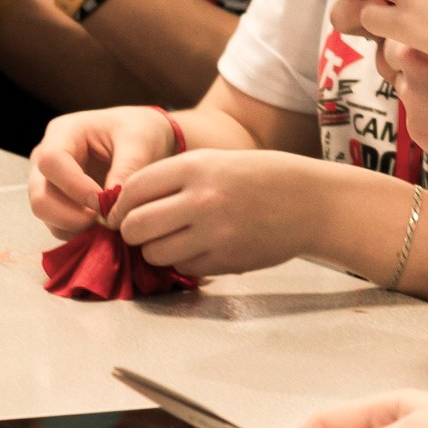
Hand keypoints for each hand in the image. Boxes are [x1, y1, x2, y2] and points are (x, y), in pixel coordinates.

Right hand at [29, 106, 183, 238]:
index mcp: (63, 133)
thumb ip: (127, 170)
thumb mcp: (139, 142)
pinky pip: (58, 226)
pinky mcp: (58, 204)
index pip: (51, 161)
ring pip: (46, 215)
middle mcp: (46, 159)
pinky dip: (79, 234)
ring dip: (75, 227)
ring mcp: (48, 183)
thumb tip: (111, 208)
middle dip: (70, 215)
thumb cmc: (138, 132)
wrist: (141, 140)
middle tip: (105, 221)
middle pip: (39, 195)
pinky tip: (105, 228)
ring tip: (109, 224)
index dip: (74, 186)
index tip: (103, 201)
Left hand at [110, 150, 339, 277]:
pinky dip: (182, 261)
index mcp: (196, 167)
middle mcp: (201, 199)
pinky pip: (183, 267)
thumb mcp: (216, 161)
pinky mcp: (225, 260)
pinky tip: (198, 248)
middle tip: (139, 231)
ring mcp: (214, 233)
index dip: (118, 205)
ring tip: (170, 239)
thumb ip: (172, 178)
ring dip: (154, 250)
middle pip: (136, 226)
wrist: (310, 202)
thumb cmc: (259, 177)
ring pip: (154, 252)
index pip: (133, 189)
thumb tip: (125, 204)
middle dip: (130, 232)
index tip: (118, 214)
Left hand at [376, 41, 427, 185]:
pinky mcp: (420, 133)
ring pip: (404, 86)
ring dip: (421, 86)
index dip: (409, 29)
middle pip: (390, 56)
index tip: (424, 32)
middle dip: (408, 57)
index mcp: (426, 40)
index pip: (394, 26)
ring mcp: (414, 105)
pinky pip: (417, 115)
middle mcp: (412, 72)